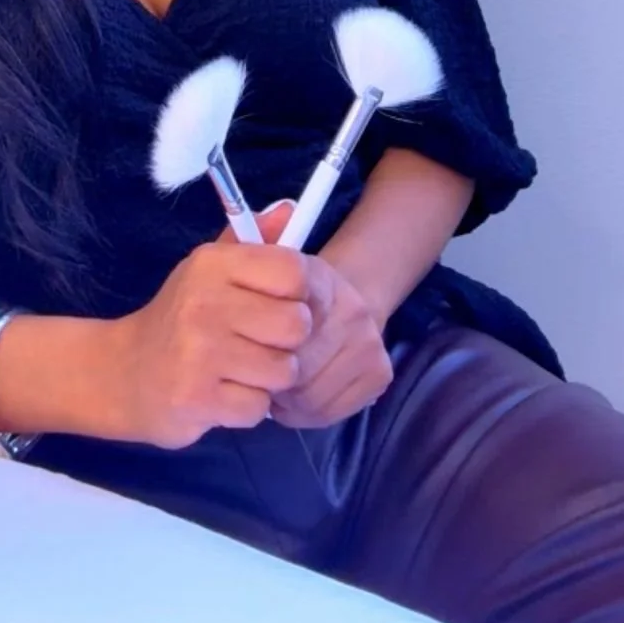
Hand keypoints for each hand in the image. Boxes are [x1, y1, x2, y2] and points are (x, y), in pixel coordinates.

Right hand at [103, 215, 312, 449]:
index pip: (292, 271)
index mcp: (212, 264)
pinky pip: (259, 408)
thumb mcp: (208, 269)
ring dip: (269, 378)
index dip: (298, 292)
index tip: (279, 303)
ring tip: (242, 368)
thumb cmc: (179, 316)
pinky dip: (249, 407)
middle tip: (261, 342)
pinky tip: (226, 393)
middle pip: (296, 324)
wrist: (124, 372)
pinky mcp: (198, 398)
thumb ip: (253, 242)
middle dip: (287, 341)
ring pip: (283, 371)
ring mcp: (200, 353)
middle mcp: (205, 303)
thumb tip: (290, 208)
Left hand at [258, 201, 393, 429]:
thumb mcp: (256, 263)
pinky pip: (326, 411)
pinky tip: (291, 397)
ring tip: (270, 381)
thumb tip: (277, 210)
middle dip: (266, 371)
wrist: (342, 301)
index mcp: (316, 275)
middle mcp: (352, 306)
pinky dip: (301, 412)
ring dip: (281, 397)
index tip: (244, 336)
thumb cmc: (282, 290)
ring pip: (309, 392)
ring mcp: (369, 342)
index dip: (258, 334)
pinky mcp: (379, 374)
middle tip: (251, 368)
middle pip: (295, 361)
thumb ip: (245, 242)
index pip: (285, 310)